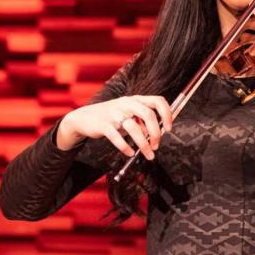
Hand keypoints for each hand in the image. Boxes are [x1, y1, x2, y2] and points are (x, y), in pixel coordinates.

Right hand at [57, 95, 172, 159]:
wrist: (85, 118)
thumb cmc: (112, 117)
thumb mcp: (128, 114)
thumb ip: (142, 121)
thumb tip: (156, 134)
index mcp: (135, 99)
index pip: (158, 101)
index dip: (167, 114)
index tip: (169, 129)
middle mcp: (126, 103)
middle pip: (148, 114)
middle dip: (156, 133)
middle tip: (156, 146)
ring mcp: (114, 113)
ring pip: (134, 128)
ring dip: (143, 144)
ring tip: (148, 154)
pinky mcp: (104, 125)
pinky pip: (117, 137)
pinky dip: (125, 147)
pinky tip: (130, 153)